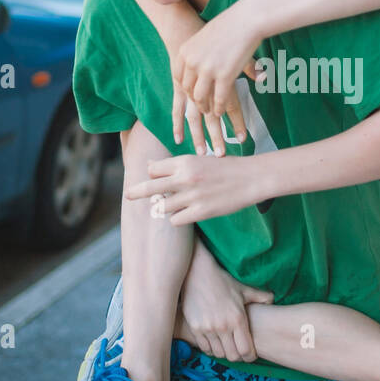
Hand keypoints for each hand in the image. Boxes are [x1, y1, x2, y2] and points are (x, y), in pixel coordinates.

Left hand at [126, 153, 264, 223]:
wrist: (251, 179)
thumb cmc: (225, 168)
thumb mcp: (199, 160)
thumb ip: (174, 165)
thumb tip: (149, 167)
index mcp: (185, 162)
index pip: (154, 169)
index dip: (152, 175)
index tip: (153, 179)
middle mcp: (185, 178)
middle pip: (150, 187)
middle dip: (136, 191)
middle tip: (128, 194)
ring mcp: (192, 196)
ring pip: (162, 207)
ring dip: (164, 207)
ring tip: (173, 205)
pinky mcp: (201, 212)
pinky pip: (176, 220)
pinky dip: (177, 218)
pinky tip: (186, 213)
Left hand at [170, 1, 265, 144]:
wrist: (245, 20)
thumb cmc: (228, 25)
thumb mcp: (204, 37)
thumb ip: (197, 53)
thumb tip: (197, 65)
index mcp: (185, 52)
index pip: (178, 77)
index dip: (185, 89)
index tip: (192, 95)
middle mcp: (192, 62)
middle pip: (188, 89)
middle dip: (195, 101)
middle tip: (202, 107)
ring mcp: (207, 70)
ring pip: (201, 97)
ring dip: (205, 108)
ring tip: (211, 112)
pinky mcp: (224, 76)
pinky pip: (219, 99)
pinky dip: (219, 108)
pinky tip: (221, 112)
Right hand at [176, 255, 273, 361]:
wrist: (197, 274)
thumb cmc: (222, 281)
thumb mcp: (244, 289)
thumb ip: (261, 296)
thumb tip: (272, 300)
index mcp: (238, 318)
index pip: (246, 350)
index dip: (250, 357)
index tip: (250, 355)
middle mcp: (223, 326)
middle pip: (233, 356)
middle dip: (238, 356)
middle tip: (238, 351)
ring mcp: (208, 328)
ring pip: (218, 354)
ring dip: (224, 352)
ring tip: (226, 346)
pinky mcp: (195, 328)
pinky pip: (204, 348)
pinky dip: (211, 348)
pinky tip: (214, 342)